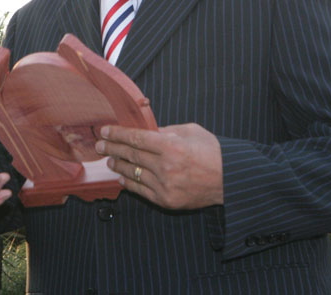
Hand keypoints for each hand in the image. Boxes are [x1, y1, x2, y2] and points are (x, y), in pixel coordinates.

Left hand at [95, 123, 223, 209]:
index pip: (136, 138)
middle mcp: (166, 167)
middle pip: (131, 155)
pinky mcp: (166, 200)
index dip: (117, 134)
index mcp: (172, 146)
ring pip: (132, 173)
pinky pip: (141, 190)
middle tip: (99, 145)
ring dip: (118, 165)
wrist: (230, 181)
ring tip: (109, 159)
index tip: (105, 131)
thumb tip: (144, 129)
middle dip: (112, 148)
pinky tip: (122, 177)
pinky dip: (129, 183)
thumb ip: (165, 131)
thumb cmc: (212, 152)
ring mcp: (165, 185)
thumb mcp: (190, 132)